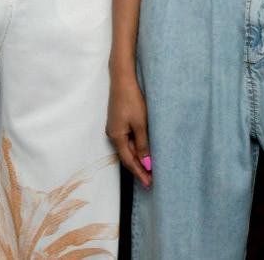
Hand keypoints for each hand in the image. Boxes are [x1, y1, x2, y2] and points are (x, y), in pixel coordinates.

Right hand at [106, 72, 151, 187]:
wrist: (122, 79)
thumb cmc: (132, 100)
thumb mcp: (140, 123)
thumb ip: (143, 144)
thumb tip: (146, 163)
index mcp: (116, 137)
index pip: (129, 161)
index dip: (139, 173)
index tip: (149, 184)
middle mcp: (112, 134)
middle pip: (127, 155)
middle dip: (138, 168)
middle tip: (151, 180)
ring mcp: (114, 127)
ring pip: (127, 147)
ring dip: (137, 157)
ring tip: (149, 168)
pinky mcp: (117, 120)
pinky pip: (127, 138)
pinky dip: (135, 146)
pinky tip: (143, 149)